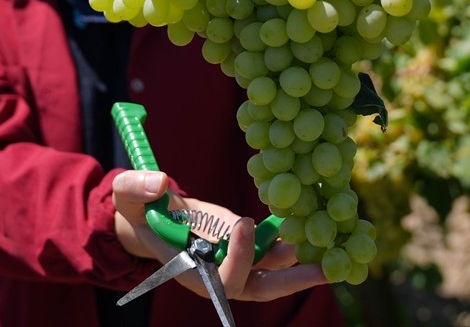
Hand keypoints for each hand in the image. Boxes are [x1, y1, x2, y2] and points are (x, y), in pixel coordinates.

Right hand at [112, 170, 327, 302]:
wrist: (150, 214)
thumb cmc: (139, 207)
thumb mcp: (128, 195)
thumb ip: (137, 187)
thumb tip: (160, 182)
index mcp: (192, 269)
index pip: (223, 279)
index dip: (238, 257)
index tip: (245, 223)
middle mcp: (219, 272)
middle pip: (261, 287)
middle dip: (295, 280)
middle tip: (328, 268)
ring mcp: (236, 260)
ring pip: (276, 271)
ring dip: (306, 262)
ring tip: (341, 248)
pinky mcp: (246, 245)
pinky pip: (276, 249)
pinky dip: (297, 240)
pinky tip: (322, 222)